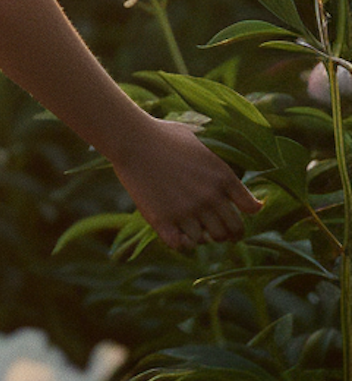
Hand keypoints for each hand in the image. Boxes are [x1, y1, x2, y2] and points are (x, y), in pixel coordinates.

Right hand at [109, 115, 262, 251]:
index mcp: (222, 176)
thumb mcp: (199, 143)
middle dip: (224, 233)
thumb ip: (221, 168)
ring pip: (206, 239)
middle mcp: (210, 197)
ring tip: (188, 226)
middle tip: (211, 230)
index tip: (232, 223)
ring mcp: (187, 210)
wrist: (130, 137)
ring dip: (200, 236)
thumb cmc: (162, 135)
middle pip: (231, 231)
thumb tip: (246, 193)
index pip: (250, 209)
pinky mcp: (164, 220)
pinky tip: (175, 232)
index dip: (242, 217)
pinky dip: (181, 242)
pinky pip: (182, 246)